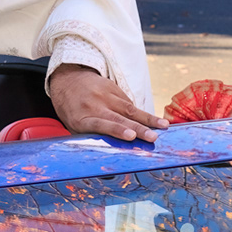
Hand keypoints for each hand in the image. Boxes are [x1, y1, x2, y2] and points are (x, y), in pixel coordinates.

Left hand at [48, 65, 167, 142]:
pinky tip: (153, 121)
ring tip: (163, 126)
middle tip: (153, 138)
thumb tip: (112, 151)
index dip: (116, 130)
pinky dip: (140, 113)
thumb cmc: (71, 110)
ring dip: (148, 119)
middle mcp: (94, 105)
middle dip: (139, 128)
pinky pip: (128, 102)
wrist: (68, 80)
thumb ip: (91, 136)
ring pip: (129, 108)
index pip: (101, 124)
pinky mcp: (113, 87)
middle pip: (120, 118)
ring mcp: (104, 94)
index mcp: (81, 118)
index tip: (131, 136)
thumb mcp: (73, 126)